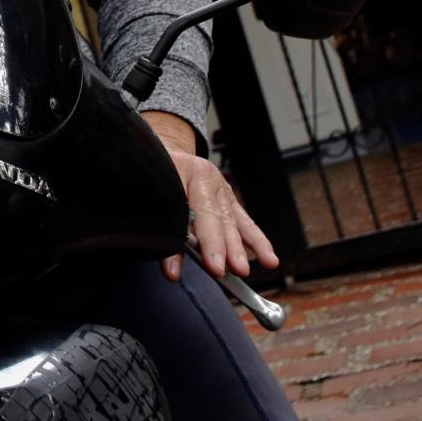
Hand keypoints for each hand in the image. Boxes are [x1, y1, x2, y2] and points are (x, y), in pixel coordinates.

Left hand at [142, 110, 278, 285]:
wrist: (165, 148)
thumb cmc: (155, 172)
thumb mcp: (153, 192)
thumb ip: (165, 230)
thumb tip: (172, 270)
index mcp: (191, 172)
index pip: (202, 212)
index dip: (208, 241)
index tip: (213, 266)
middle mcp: (211, 180)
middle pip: (219, 219)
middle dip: (225, 248)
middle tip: (229, 272)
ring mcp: (222, 190)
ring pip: (234, 221)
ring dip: (242, 249)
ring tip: (245, 271)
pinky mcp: (229, 200)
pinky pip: (245, 221)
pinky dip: (256, 241)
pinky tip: (268, 258)